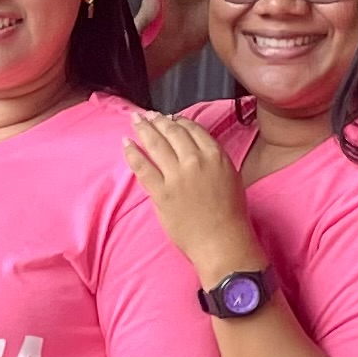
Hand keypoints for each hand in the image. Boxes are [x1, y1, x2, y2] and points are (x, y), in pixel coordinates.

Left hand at [119, 109, 260, 284]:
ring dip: (144, 129)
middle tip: (148, 115)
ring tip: (135, 121)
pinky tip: (126, 144)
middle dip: (158, 120)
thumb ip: (214, 160)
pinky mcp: (161, 193)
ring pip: (156, 144)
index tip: (170, 118)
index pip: (193, 129)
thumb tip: (198, 150)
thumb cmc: (230, 215)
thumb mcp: (231, 177)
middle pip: (172, 132)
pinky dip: (133, 153)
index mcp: (215, 156)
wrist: (221, 241)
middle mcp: (195, 161)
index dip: (178, 121)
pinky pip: (143, 167)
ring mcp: (176, 176)